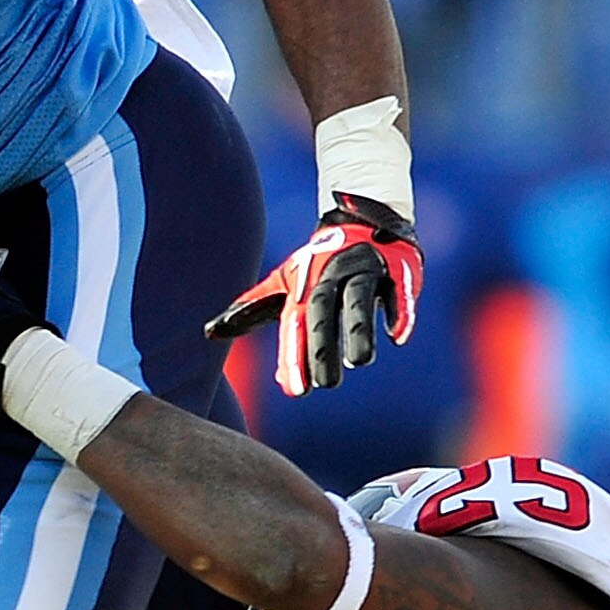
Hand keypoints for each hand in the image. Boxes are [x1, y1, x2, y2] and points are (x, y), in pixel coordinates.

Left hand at [205, 194, 421, 394]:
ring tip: (360, 361)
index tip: (294, 390)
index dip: (293, 355)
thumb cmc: (318, 263)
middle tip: (325, 383)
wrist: (361, 219)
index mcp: (303, 285)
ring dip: (359, 329)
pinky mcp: (396, 270)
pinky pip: (397, 290)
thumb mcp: (284, 283)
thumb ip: (252, 309)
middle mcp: (330, 277)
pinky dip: (398, 311)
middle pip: (323, 312)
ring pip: (358, 300)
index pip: (295, 324)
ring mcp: (364, 271)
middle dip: (322, 346)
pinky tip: (397, 336)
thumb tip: (210, 332)